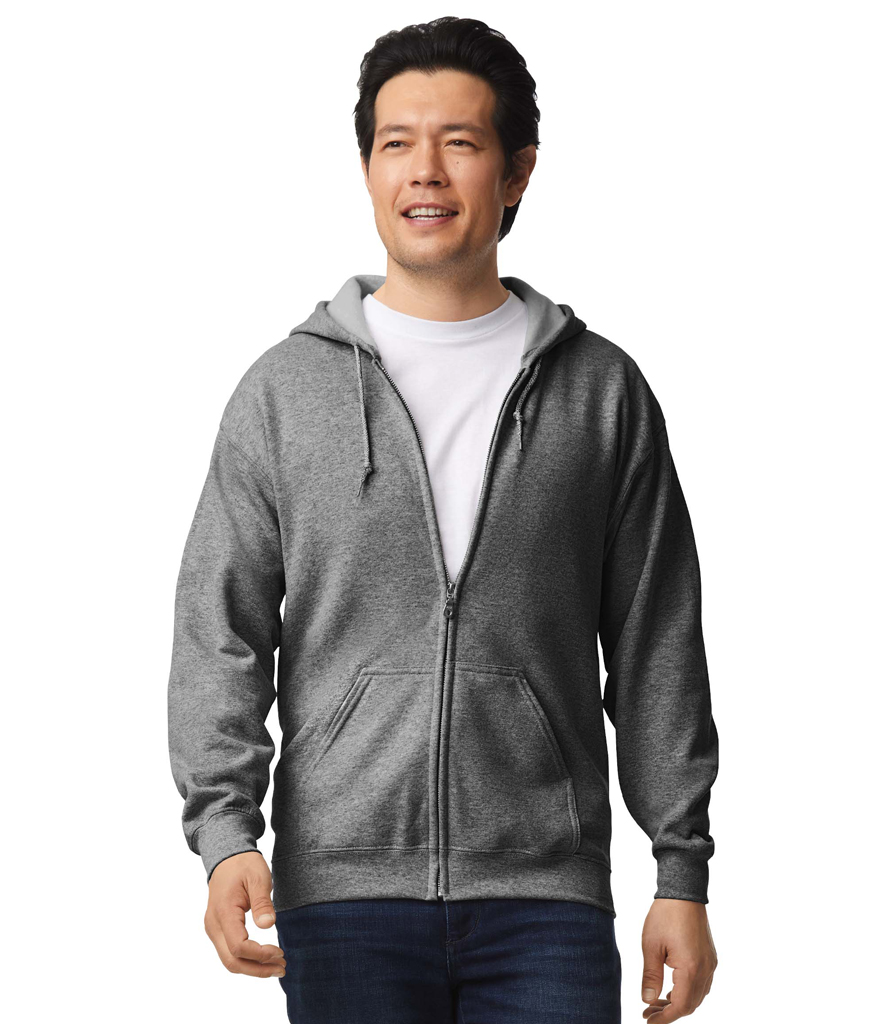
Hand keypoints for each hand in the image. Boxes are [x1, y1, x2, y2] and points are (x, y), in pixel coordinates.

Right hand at [203, 851, 286, 978]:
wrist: (227, 858)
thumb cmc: (243, 864)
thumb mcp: (258, 877)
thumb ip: (262, 902)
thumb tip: (268, 925)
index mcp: (223, 912)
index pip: (238, 946)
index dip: (259, 955)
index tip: (280, 951)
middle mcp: (214, 926)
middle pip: (231, 961)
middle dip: (257, 970)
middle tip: (282, 967)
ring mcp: (214, 929)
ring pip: (229, 961)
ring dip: (253, 968)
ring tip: (277, 966)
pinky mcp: (218, 930)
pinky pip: (230, 952)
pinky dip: (247, 960)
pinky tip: (264, 958)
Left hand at [640, 898, 716, 1019]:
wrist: (684, 893)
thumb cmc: (665, 915)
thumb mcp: (651, 946)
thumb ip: (650, 976)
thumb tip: (647, 1000)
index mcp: (691, 969)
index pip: (680, 1006)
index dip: (665, 1018)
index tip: (649, 1020)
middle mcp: (705, 969)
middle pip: (691, 1004)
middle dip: (669, 1012)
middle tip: (649, 1012)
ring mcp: (710, 963)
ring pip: (698, 995)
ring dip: (679, 1003)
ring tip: (657, 1001)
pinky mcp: (710, 957)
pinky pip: (702, 983)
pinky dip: (688, 991)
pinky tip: (672, 988)